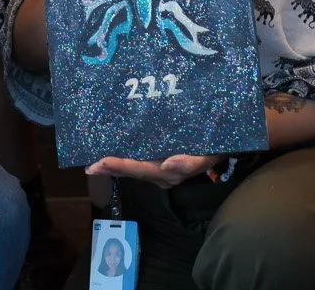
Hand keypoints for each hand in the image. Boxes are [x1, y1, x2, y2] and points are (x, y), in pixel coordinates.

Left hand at [85, 153, 219, 186]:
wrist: (224, 141)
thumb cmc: (215, 145)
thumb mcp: (208, 154)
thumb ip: (189, 162)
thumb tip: (167, 164)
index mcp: (171, 171)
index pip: (141, 169)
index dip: (120, 166)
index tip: (101, 163)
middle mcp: (163, 172)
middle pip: (133, 171)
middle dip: (111, 168)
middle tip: (89, 165)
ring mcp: (161, 168)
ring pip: (134, 168)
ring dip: (114, 165)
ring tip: (94, 160)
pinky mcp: (160, 160)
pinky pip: (140, 161)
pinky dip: (124, 158)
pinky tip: (110, 153)